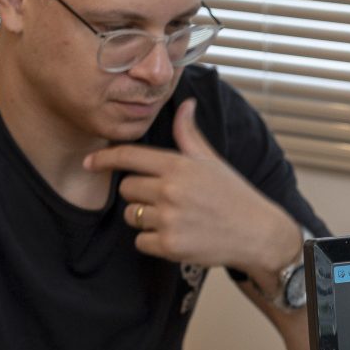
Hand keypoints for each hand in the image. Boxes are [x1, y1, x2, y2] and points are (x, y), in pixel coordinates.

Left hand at [89, 99, 299, 283]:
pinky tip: (178, 236)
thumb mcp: (212, 161)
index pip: (129, 157)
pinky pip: (140, 241)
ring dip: (147, 219)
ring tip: (176, 219)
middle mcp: (170, 190)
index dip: (105, 158)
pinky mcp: (170, 245)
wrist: (258, 234)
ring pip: (132, 216)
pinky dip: (154, 241)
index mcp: (178, 166)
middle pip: (127, 189)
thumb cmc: (234, 195)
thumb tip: (186, 104)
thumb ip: (189, 134)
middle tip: (168, 200)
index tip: (91, 162)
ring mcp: (169, 219)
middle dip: (140, 194)